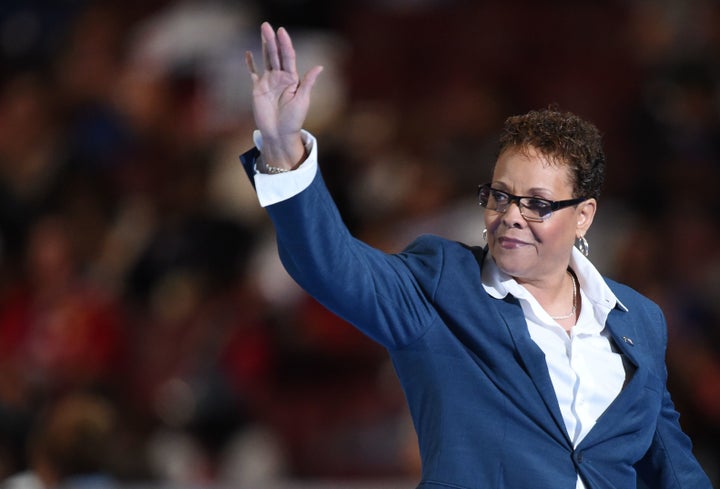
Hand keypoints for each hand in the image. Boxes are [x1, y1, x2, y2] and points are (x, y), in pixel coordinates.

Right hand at [245, 22, 322, 168]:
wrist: (280, 134)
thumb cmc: (294, 120)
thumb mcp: (303, 100)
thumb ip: (308, 83)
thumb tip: (320, 67)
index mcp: (292, 79)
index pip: (288, 57)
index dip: (285, 44)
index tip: (281, 31)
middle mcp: (280, 78)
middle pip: (275, 54)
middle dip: (271, 40)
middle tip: (266, 25)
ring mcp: (268, 82)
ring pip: (266, 60)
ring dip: (263, 46)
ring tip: (262, 32)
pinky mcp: (258, 89)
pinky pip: (253, 73)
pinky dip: (250, 64)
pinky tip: (248, 54)